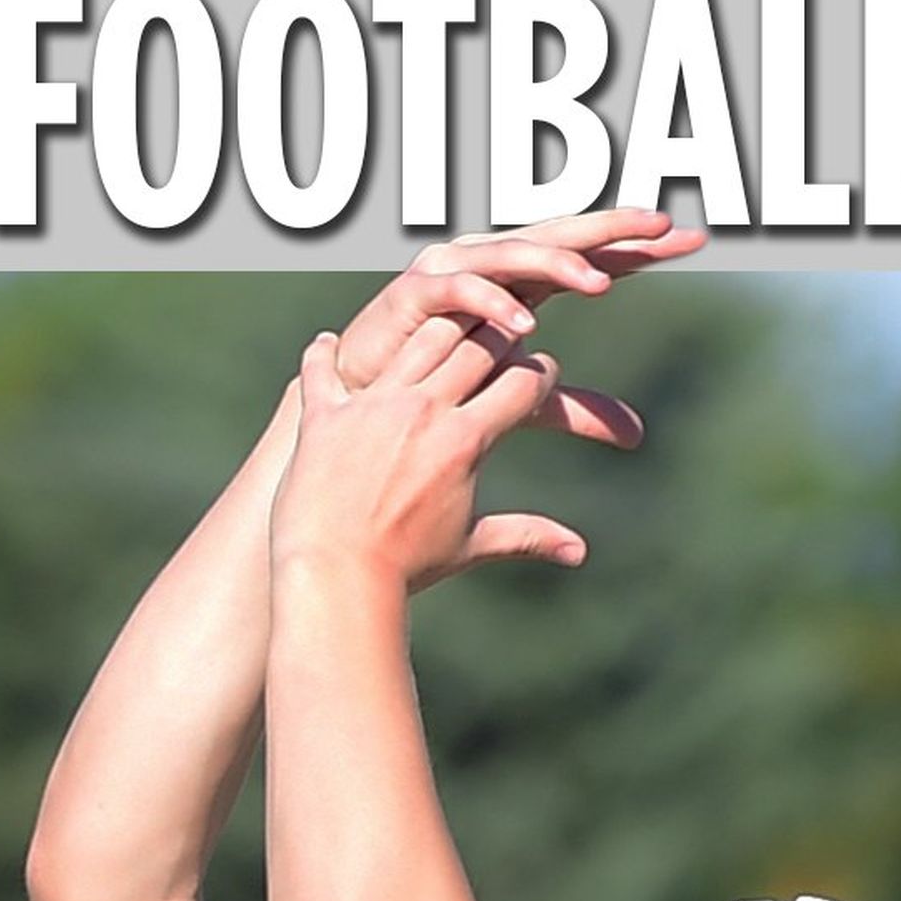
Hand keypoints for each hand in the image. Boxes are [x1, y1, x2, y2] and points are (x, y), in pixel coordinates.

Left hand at [270, 323, 584, 593]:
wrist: (335, 577)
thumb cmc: (404, 567)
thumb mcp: (467, 546)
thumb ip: (525, 536)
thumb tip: (578, 552)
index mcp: (465, 440)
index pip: (524, 383)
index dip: (539, 376)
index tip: (539, 376)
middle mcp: (422, 410)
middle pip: (477, 345)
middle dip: (498, 339)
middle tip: (501, 337)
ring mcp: (371, 407)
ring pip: (416, 339)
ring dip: (432, 328)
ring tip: (436, 324)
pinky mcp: (324, 415)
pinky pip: (321, 367)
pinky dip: (323, 354)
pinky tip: (328, 344)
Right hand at [332, 210, 702, 448]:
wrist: (363, 408)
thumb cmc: (434, 398)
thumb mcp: (518, 403)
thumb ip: (572, 410)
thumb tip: (637, 434)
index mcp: (520, 283)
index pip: (589, 256)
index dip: (637, 250)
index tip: (693, 244)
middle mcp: (488, 264)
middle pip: (560, 236)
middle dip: (611, 229)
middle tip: (663, 226)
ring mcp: (450, 272)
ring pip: (512, 255)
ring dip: (556, 265)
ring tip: (600, 283)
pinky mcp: (411, 295)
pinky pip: (458, 290)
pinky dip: (490, 302)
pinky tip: (525, 323)